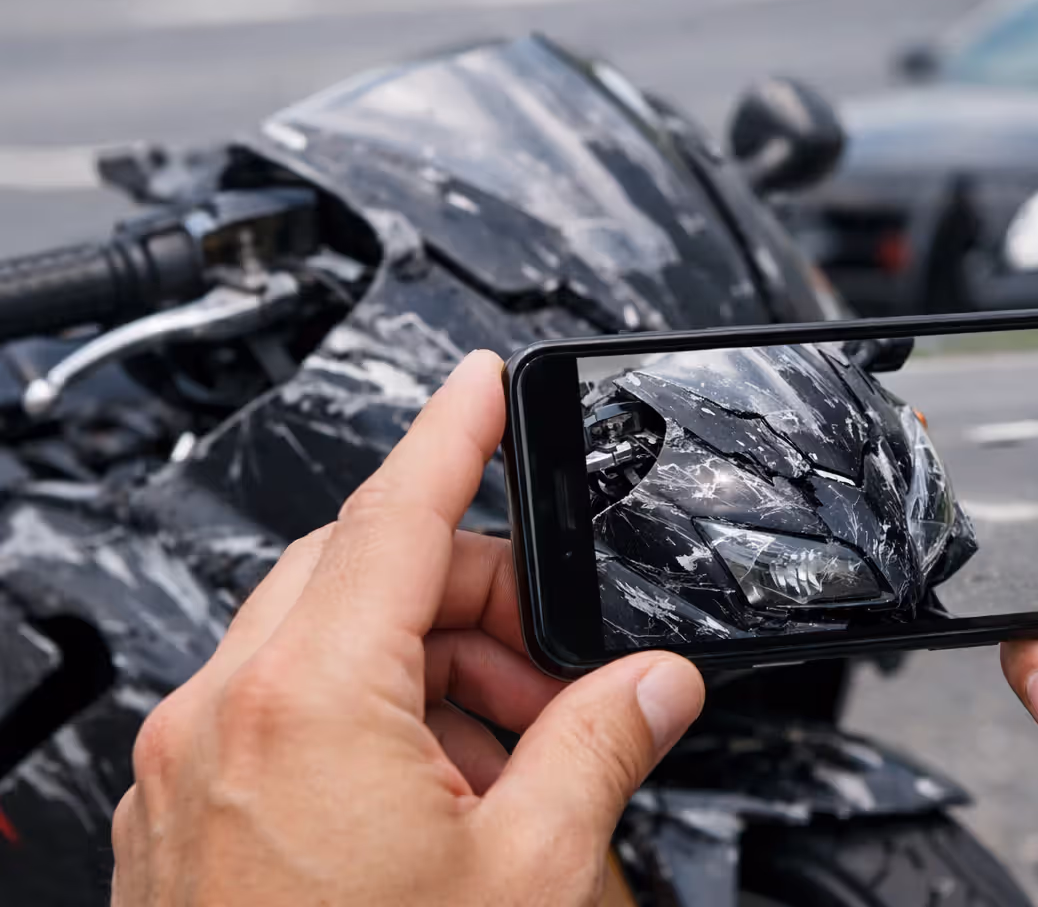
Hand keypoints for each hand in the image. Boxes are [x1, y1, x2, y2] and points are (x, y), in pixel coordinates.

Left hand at [110, 351, 704, 905]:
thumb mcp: (528, 874)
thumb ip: (601, 748)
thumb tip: (654, 684)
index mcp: (307, 705)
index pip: (396, 512)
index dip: (453, 430)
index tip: (482, 380)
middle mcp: (224, 721)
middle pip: (362, 576)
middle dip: (473, 595)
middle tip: (557, 660)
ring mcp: (190, 772)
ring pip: (321, 644)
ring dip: (426, 667)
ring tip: (511, 755)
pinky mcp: (183, 821)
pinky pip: (282, 716)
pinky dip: (368, 720)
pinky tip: (440, 797)